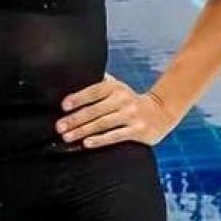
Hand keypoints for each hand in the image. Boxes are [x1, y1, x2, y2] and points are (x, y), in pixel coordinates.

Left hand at [56, 74, 175, 147]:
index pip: (93, 91)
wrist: (161, 112)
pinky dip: (100, 140)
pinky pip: (115, 136)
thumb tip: (71, 77)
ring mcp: (131, 115)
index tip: (64, 106)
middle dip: (74, 119)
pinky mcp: (137, 131)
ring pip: (102, 124)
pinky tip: (86, 143)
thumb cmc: (129, 100)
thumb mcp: (116, 87)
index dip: (78, 98)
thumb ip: (98, 83)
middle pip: (94, 110)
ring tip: (67, 136)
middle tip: (59, 127)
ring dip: (82, 131)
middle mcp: (123, 100)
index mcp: (115, 87)